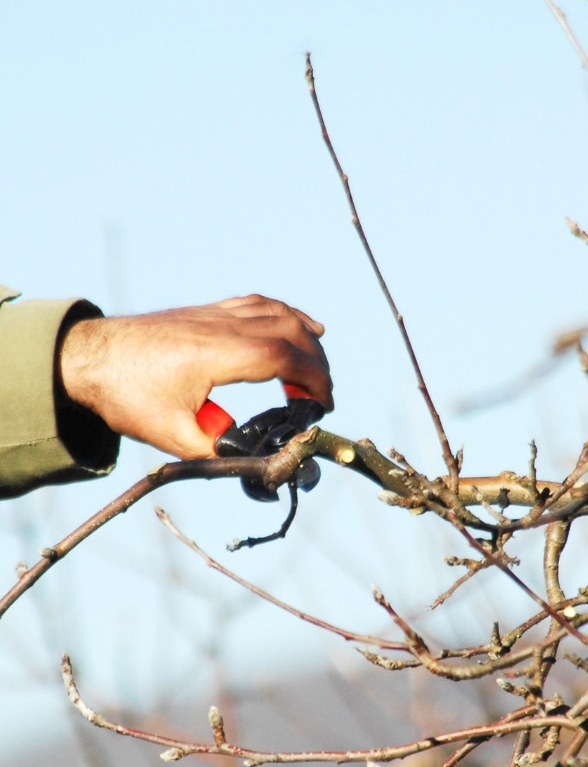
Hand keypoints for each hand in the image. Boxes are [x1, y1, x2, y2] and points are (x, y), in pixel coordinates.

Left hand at [59, 294, 332, 458]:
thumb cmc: (125, 393)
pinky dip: (286, 316)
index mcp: (216, 353)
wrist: (87, 357)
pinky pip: (259, 304)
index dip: (314, 380)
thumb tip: (253, 462)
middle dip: (317, 364)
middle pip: (291, 331)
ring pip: (278, 313)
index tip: (322, 405)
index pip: (284, 357)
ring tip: (315, 369)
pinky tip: (298, 327)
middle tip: (320, 397)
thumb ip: (216, 449)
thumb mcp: (172, 434)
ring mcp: (215, 314)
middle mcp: (222, 326)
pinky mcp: (208, 311)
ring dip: (306, 338)